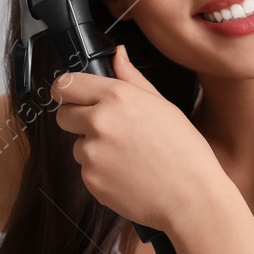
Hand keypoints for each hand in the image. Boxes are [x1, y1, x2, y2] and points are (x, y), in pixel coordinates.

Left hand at [51, 46, 227, 232]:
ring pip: (78, 146)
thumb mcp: (163, 105)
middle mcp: (99, 122)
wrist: (191, 197)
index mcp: (117, 97)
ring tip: (129, 158)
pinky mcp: (90, 181)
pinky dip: (102, 173)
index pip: (66, 84)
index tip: (72, 96)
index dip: (67, 91)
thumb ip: (132, 79)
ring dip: (95, 149)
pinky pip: (87, 171)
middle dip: (77, 120)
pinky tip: (129, 175)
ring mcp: (92, 154)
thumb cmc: (185, 151)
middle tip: (107, 129)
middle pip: (62, 115)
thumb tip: (117, 55)